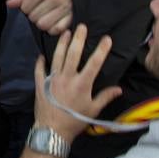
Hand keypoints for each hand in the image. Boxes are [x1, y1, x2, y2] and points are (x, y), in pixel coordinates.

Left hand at [7, 0, 72, 34]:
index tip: (32, 4)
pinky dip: (53, 29)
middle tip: (41, 9)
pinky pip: (56, 31)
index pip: (25, 7)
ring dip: (42, 23)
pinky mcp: (73, 17)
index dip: (26, 7)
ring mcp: (65, 8)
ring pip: (42, 25)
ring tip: (46, 16)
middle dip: (34, 15)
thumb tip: (8, 4)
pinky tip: (54, 21)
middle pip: (33, 17)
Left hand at [33, 24, 122, 141]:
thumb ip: (105, 97)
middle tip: (81, 26)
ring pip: (57, 57)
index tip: (106, 38)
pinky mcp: (40, 83)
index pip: (94, 63)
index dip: (101, 50)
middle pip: (73, 54)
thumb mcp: (93, 110)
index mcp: (82, 84)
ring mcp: (52, 79)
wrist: (53, 131)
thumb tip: (119, 89)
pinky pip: (39, 69)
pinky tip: (42, 54)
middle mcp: (67, 78)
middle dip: (78, 39)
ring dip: (61, 43)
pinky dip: (40, 61)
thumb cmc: (75, 121)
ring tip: (65, 32)